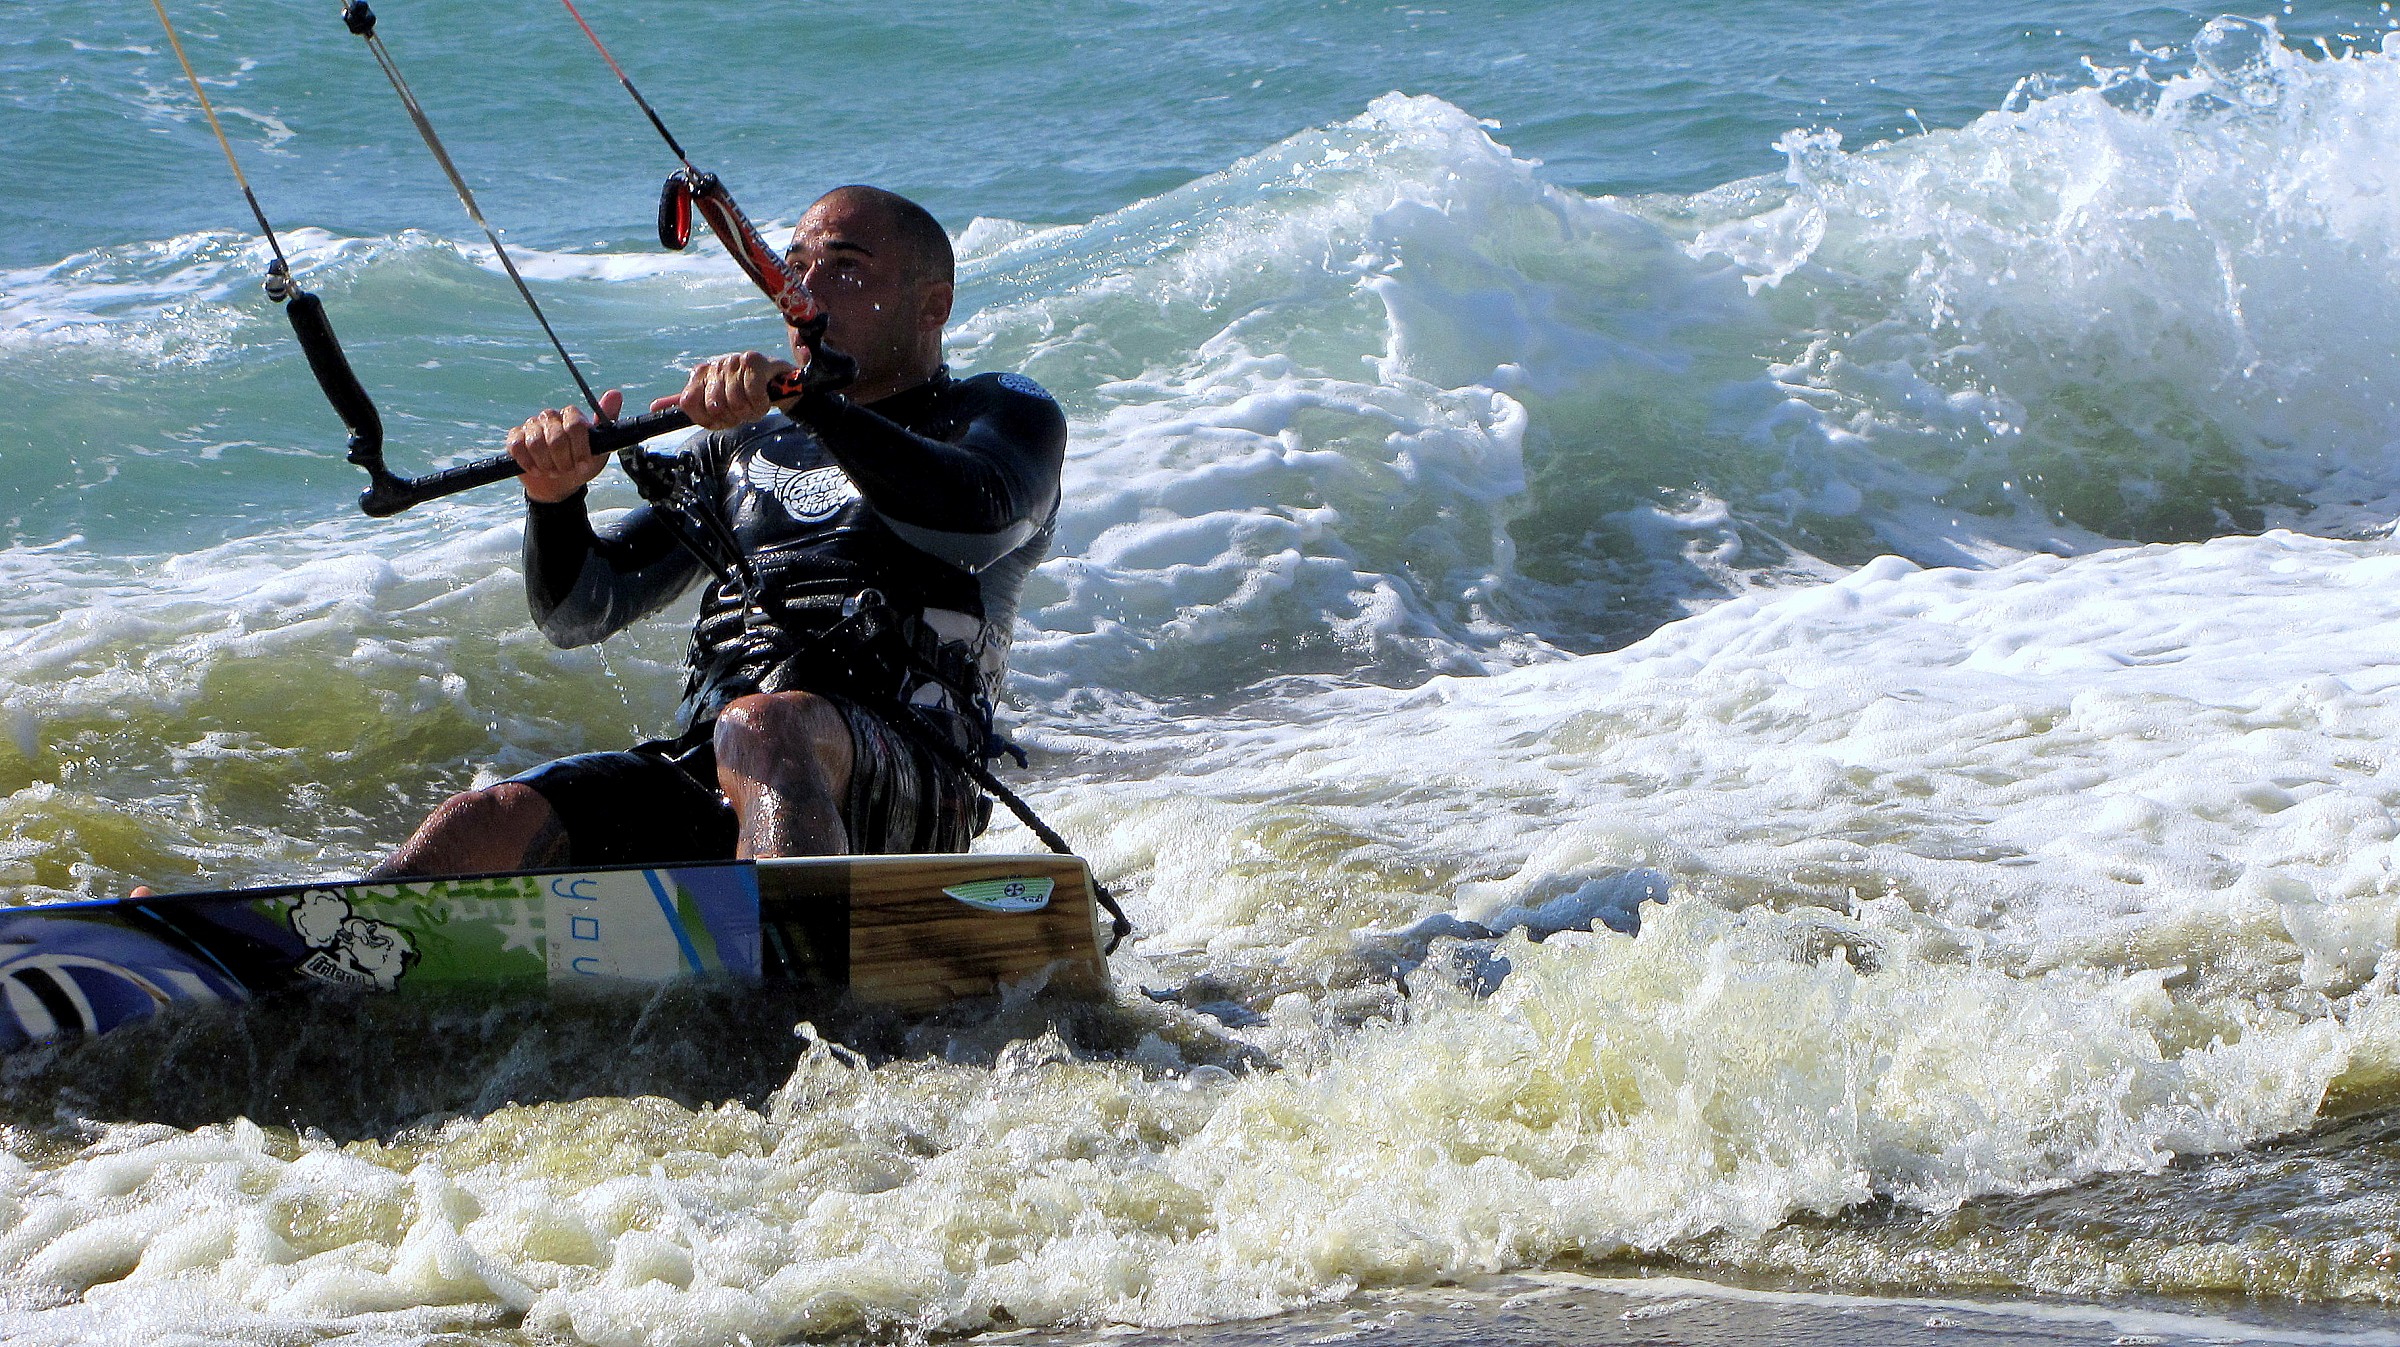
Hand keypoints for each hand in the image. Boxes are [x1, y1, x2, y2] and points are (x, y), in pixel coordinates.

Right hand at [509, 389, 621, 502]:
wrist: (559, 484)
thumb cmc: (581, 463)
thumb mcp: (601, 447)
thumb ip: (607, 419)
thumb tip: (615, 392)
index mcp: (571, 416)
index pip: (575, 426)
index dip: (579, 449)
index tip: (582, 464)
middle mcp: (550, 416)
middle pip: (556, 437)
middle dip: (562, 460)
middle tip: (565, 470)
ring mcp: (531, 425)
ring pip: (536, 442)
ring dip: (546, 464)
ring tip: (552, 471)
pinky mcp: (515, 437)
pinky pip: (517, 446)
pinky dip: (527, 462)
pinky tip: (535, 469)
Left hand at [650, 351, 799, 429]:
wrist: (779, 383)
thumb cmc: (745, 393)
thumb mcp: (713, 400)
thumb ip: (688, 404)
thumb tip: (654, 407)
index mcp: (700, 374)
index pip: (689, 404)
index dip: (707, 419)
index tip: (721, 418)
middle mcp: (715, 365)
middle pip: (713, 406)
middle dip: (732, 417)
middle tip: (742, 412)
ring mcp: (733, 361)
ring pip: (735, 401)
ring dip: (749, 412)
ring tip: (755, 406)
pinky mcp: (754, 360)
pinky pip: (753, 394)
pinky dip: (760, 404)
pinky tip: (765, 399)